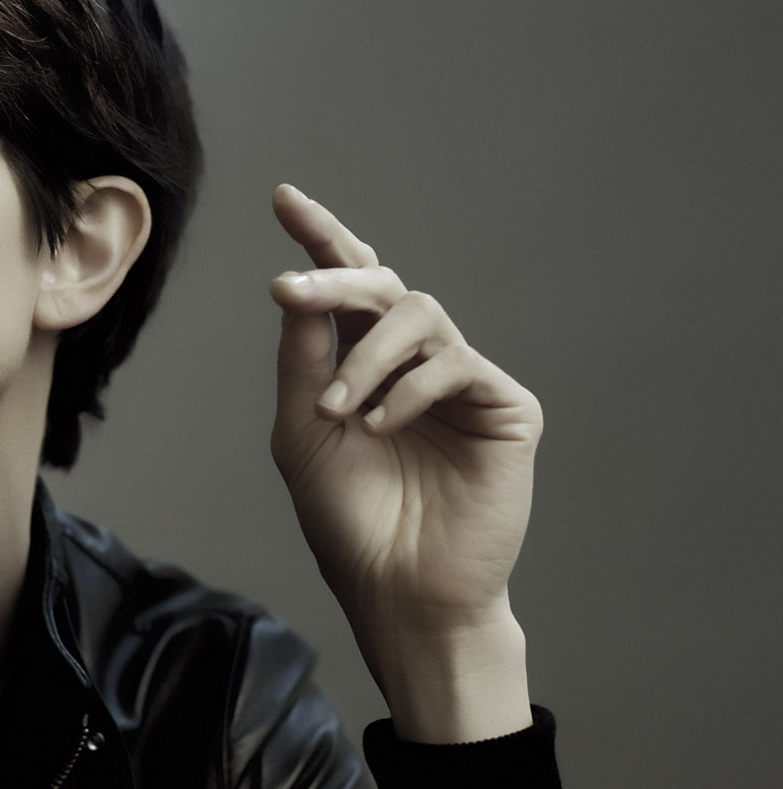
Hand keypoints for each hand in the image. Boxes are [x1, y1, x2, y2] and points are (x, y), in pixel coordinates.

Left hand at [268, 185, 539, 739]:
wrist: (400, 590)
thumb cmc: (349, 520)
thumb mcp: (304, 432)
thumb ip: (302, 359)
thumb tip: (294, 287)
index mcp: (364, 365)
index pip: (348, 286)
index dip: (322, 238)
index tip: (284, 198)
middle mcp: (414, 363)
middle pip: (380, 284)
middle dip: (331, 280)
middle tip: (290, 292)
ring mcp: (461, 381)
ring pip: (419, 312)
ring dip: (366, 353)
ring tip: (342, 410)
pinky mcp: (504, 405)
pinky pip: (454, 363)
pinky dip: (407, 390)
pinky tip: (383, 427)